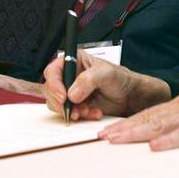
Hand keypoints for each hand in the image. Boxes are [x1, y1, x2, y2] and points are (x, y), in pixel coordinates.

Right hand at [42, 51, 170, 120]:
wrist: (128, 96)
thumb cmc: (119, 78)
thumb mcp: (106, 73)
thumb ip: (88, 80)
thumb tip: (72, 94)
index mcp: (73, 61)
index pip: (53, 71)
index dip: (54, 84)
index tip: (63, 96)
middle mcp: (68, 76)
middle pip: (50, 89)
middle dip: (61, 102)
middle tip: (75, 109)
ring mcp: (70, 92)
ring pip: (57, 104)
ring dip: (71, 110)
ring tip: (88, 111)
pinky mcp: (74, 106)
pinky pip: (68, 114)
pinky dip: (79, 116)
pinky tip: (93, 113)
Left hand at [98, 89, 178, 149]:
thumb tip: (157, 137)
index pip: (147, 115)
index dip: (126, 124)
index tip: (107, 132)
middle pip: (148, 118)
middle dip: (124, 128)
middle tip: (103, 136)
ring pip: (161, 124)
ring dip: (138, 132)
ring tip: (119, 139)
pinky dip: (170, 140)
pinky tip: (156, 146)